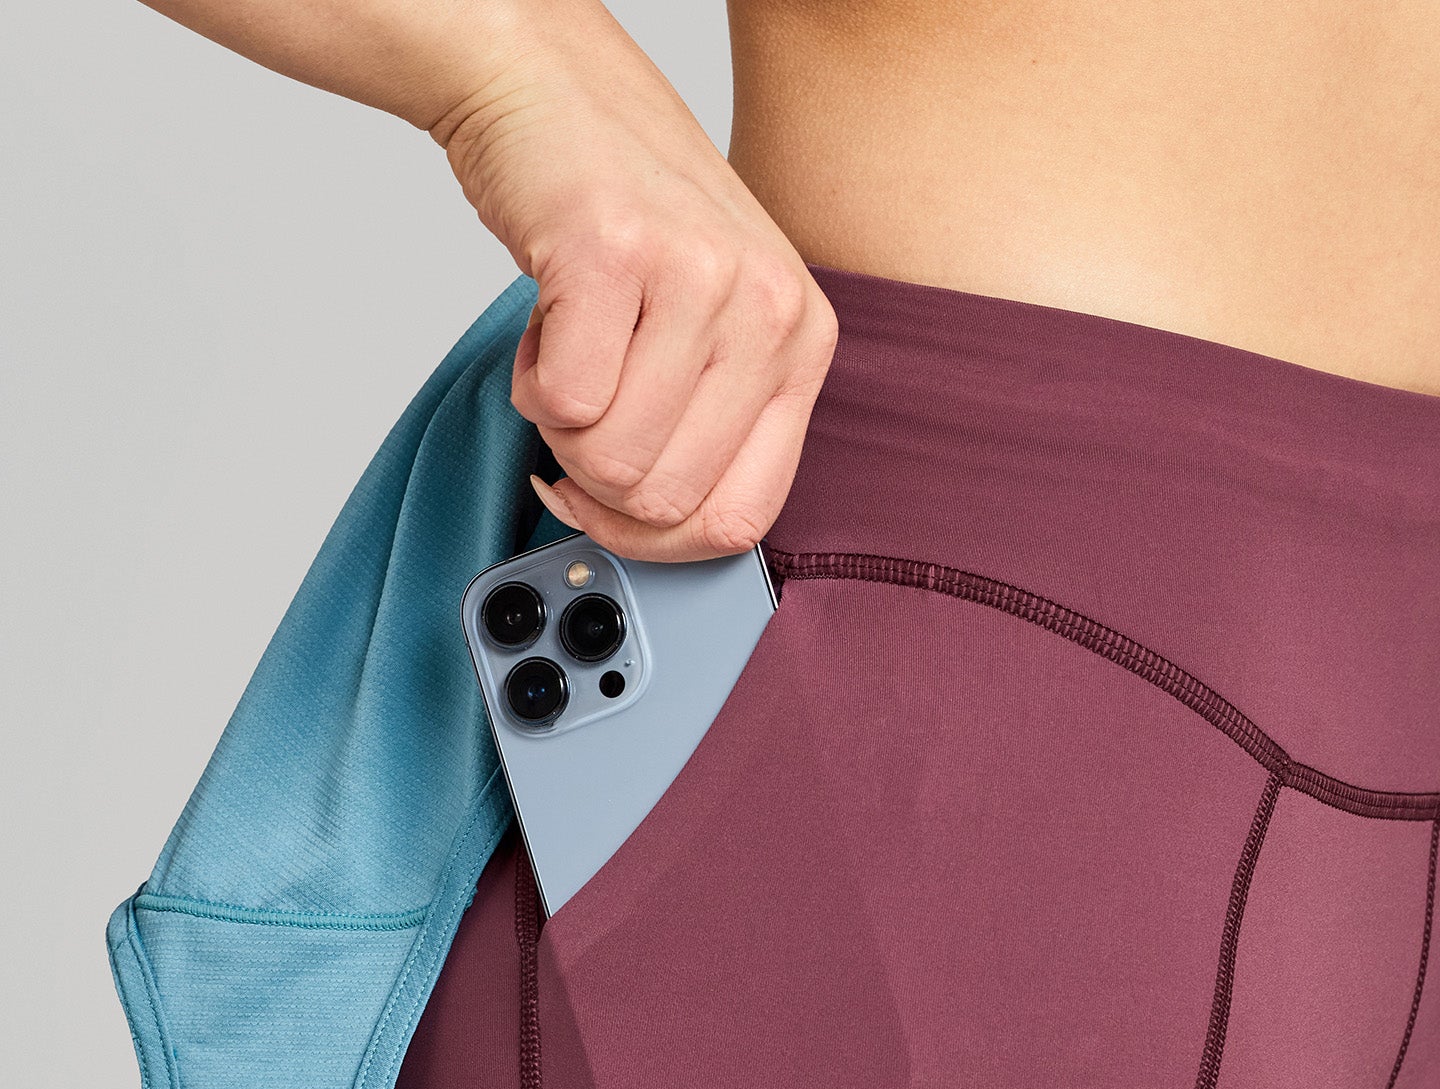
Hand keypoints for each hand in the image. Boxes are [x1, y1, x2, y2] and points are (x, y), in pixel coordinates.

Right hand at [435, 2, 837, 559]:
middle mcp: (768, 307)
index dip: (657, 541)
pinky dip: (527, 379)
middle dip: (595, 479)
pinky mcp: (616, 251)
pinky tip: (545, 323)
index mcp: (804, 342)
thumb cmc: (624, 218)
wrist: (548, 88)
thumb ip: (715, 423)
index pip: (742, 518)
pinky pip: (560, 401)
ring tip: (568, 352)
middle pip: (664, 500)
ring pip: (609, 459)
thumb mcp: (711, 324)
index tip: (612, 509)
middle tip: (580, 411)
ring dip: (558, 426)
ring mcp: (698, 275)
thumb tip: (663, 535)